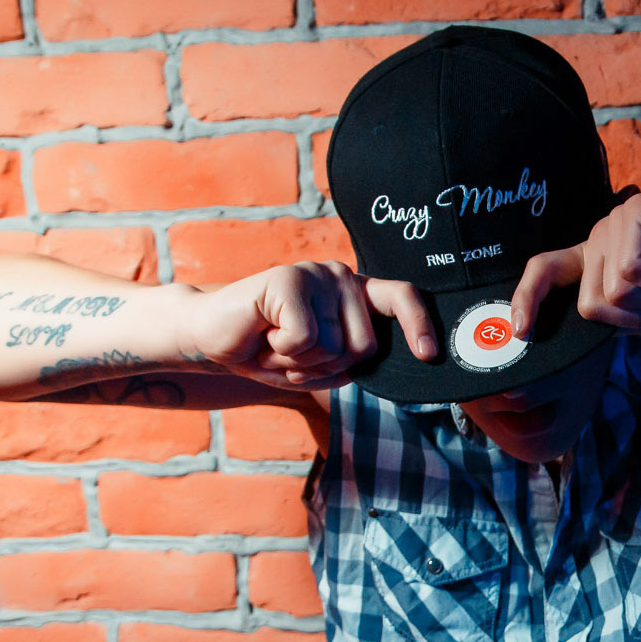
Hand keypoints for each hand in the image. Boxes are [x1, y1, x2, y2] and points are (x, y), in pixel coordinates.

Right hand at [184, 261, 436, 390]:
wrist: (212, 339)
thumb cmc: (267, 351)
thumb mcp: (318, 365)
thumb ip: (349, 361)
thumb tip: (374, 360)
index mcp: (355, 295)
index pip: (401, 298)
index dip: (419, 325)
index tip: (428, 354)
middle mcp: (341, 277)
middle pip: (364, 346)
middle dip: (326, 366)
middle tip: (293, 352)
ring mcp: (315, 275)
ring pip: (333, 348)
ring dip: (300, 362)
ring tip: (276, 343)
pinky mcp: (288, 280)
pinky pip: (304, 340)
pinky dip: (281, 352)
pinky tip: (264, 334)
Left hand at [510, 192, 640, 337]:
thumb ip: (617, 316)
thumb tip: (588, 308)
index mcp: (597, 263)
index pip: (546, 273)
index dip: (527, 299)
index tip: (521, 330)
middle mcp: (598, 240)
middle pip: (589, 304)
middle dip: (634, 314)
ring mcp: (613, 224)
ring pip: (611, 292)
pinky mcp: (634, 214)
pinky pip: (630, 273)